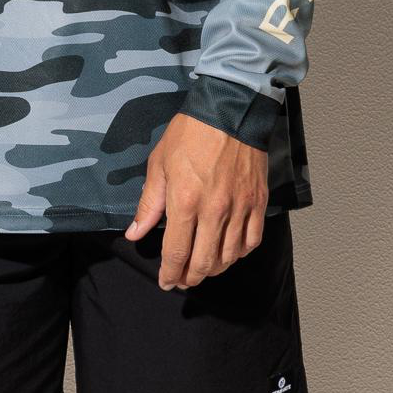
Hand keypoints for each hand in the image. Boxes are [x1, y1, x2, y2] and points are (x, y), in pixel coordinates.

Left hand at [124, 113, 267, 288]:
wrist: (230, 110)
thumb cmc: (191, 134)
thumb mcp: (159, 165)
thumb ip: (149, 204)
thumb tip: (135, 233)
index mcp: (185, 202)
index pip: (176, 253)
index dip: (170, 273)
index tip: (166, 282)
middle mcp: (214, 210)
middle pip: (203, 262)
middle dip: (190, 278)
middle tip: (182, 280)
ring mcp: (239, 208)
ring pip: (228, 256)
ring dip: (214, 269)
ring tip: (203, 269)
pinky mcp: (258, 202)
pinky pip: (251, 240)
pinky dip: (239, 253)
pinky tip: (229, 253)